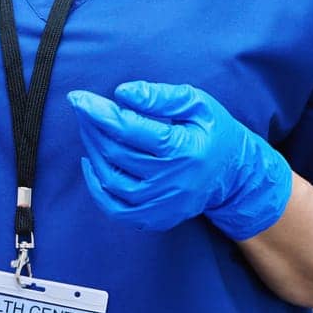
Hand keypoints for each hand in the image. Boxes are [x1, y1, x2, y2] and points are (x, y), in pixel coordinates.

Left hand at [67, 80, 291, 237]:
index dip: (99, 112)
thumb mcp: (197, 104)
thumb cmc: (213, 133)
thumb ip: (160, 96)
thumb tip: (123, 93)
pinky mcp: (155, 218)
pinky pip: (114, 208)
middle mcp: (173, 182)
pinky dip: (96, 186)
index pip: (130, 129)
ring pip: (111, 179)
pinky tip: (90, 162)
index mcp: (185, 150)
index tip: (78, 98)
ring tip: (89, 128)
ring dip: (91, 151)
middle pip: (116, 153)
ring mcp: (163, 205)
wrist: (233, 175)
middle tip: (82, 107)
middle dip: (92, 126)